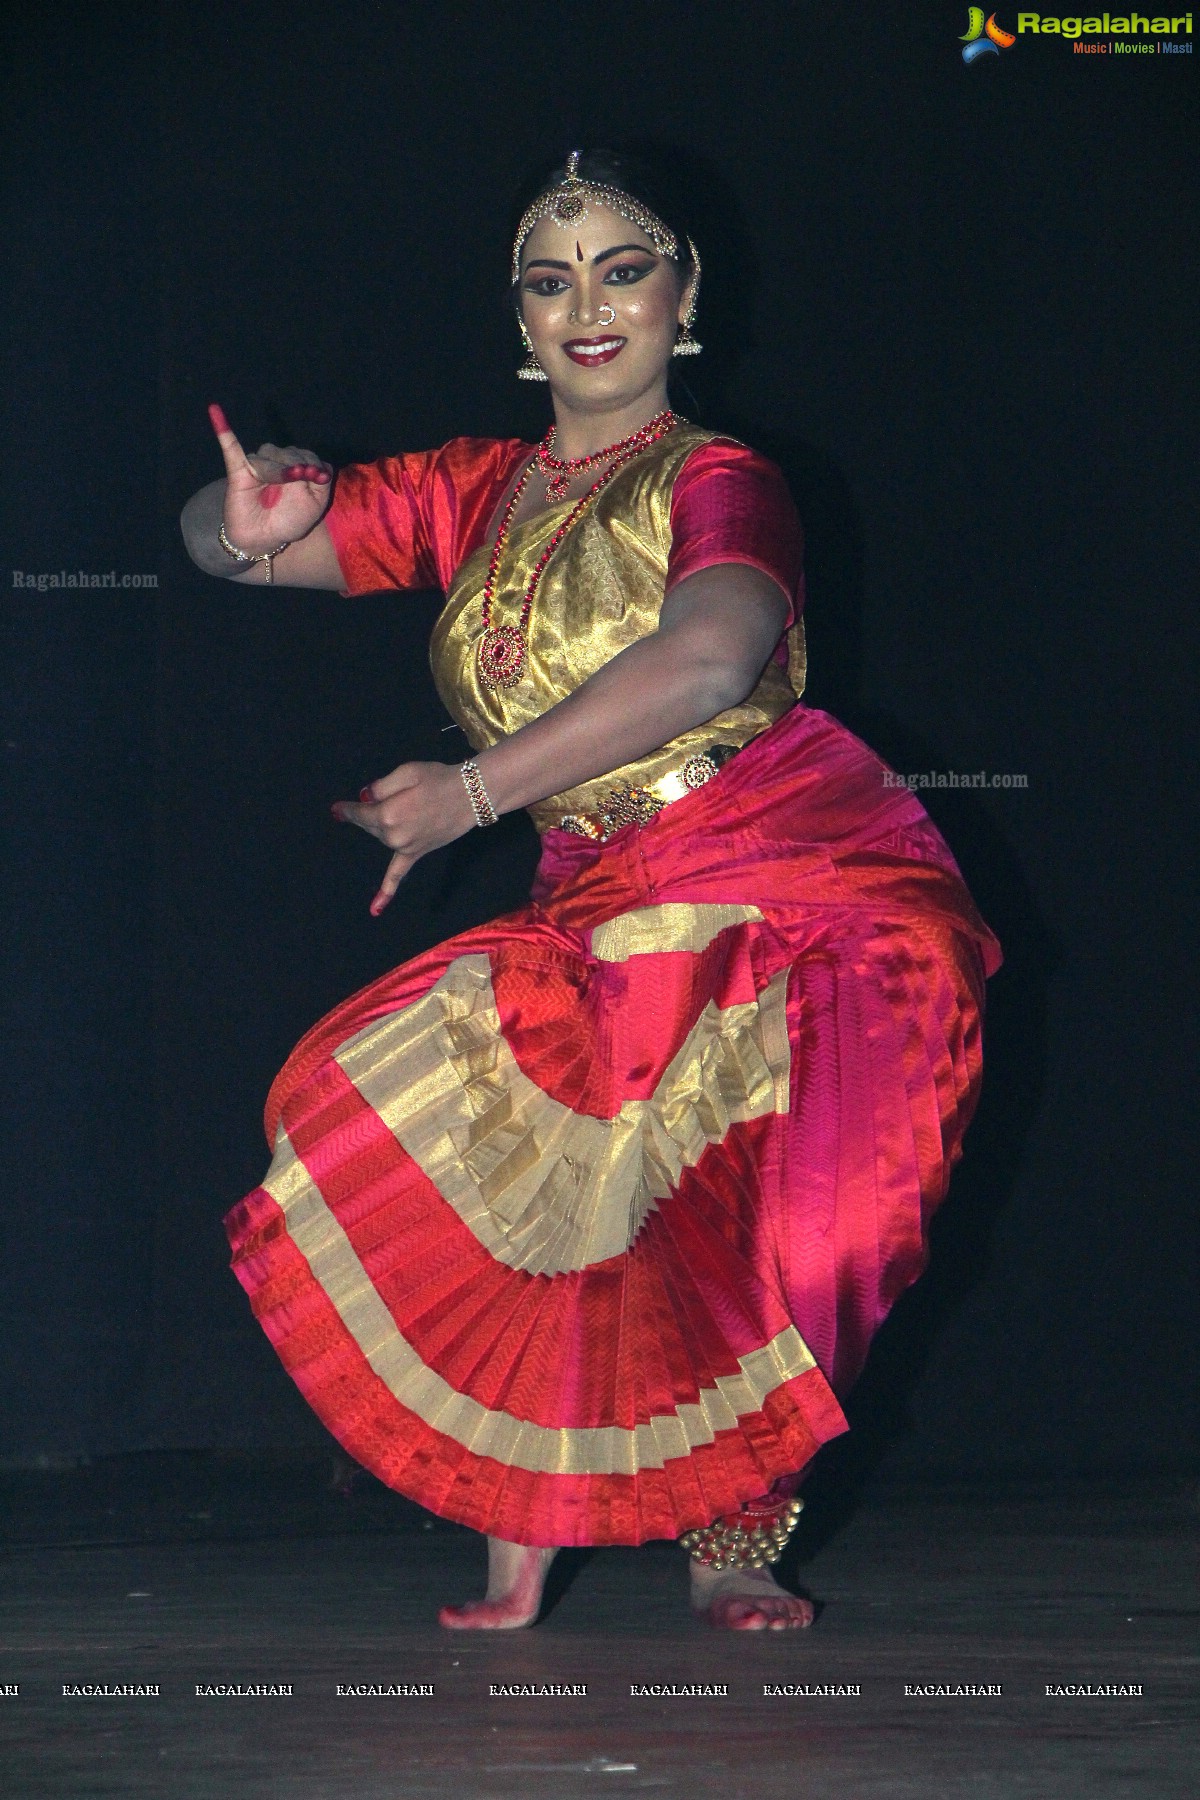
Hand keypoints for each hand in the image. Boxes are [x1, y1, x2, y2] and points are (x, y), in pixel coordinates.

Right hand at [208, 403, 331, 554]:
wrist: (265, 538)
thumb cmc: (290, 521)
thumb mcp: (315, 505)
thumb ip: (321, 483)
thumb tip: (321, 466)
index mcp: (297, 467)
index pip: (308, 456)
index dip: (314, 466)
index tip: (317, 479)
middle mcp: (278, 462)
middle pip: (290, 452)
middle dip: (296, 467)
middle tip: (297, 479)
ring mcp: (258, 465)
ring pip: (269, 456)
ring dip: (277, 470)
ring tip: (279, 483)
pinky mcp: (239, 471)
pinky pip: (231, 448)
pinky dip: (223, 430)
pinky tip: (215, 411)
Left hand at [331, 761, 478, 914]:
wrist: (471, 795)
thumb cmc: (439, 780)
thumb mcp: (407, 772)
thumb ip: (381, 786)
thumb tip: (365, 797)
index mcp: (388, 813)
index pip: (359, 812)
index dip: (347, 808)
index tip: (336, 809)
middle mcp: (393, 835)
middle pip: (369, 824)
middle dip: (372, 811)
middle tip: (389, 796)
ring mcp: (405, 847)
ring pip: (382, 837)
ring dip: (384, 825)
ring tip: (405, 808)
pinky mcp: (417, 853)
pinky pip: (399, 873)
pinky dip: (387, 891)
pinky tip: (375, 909)